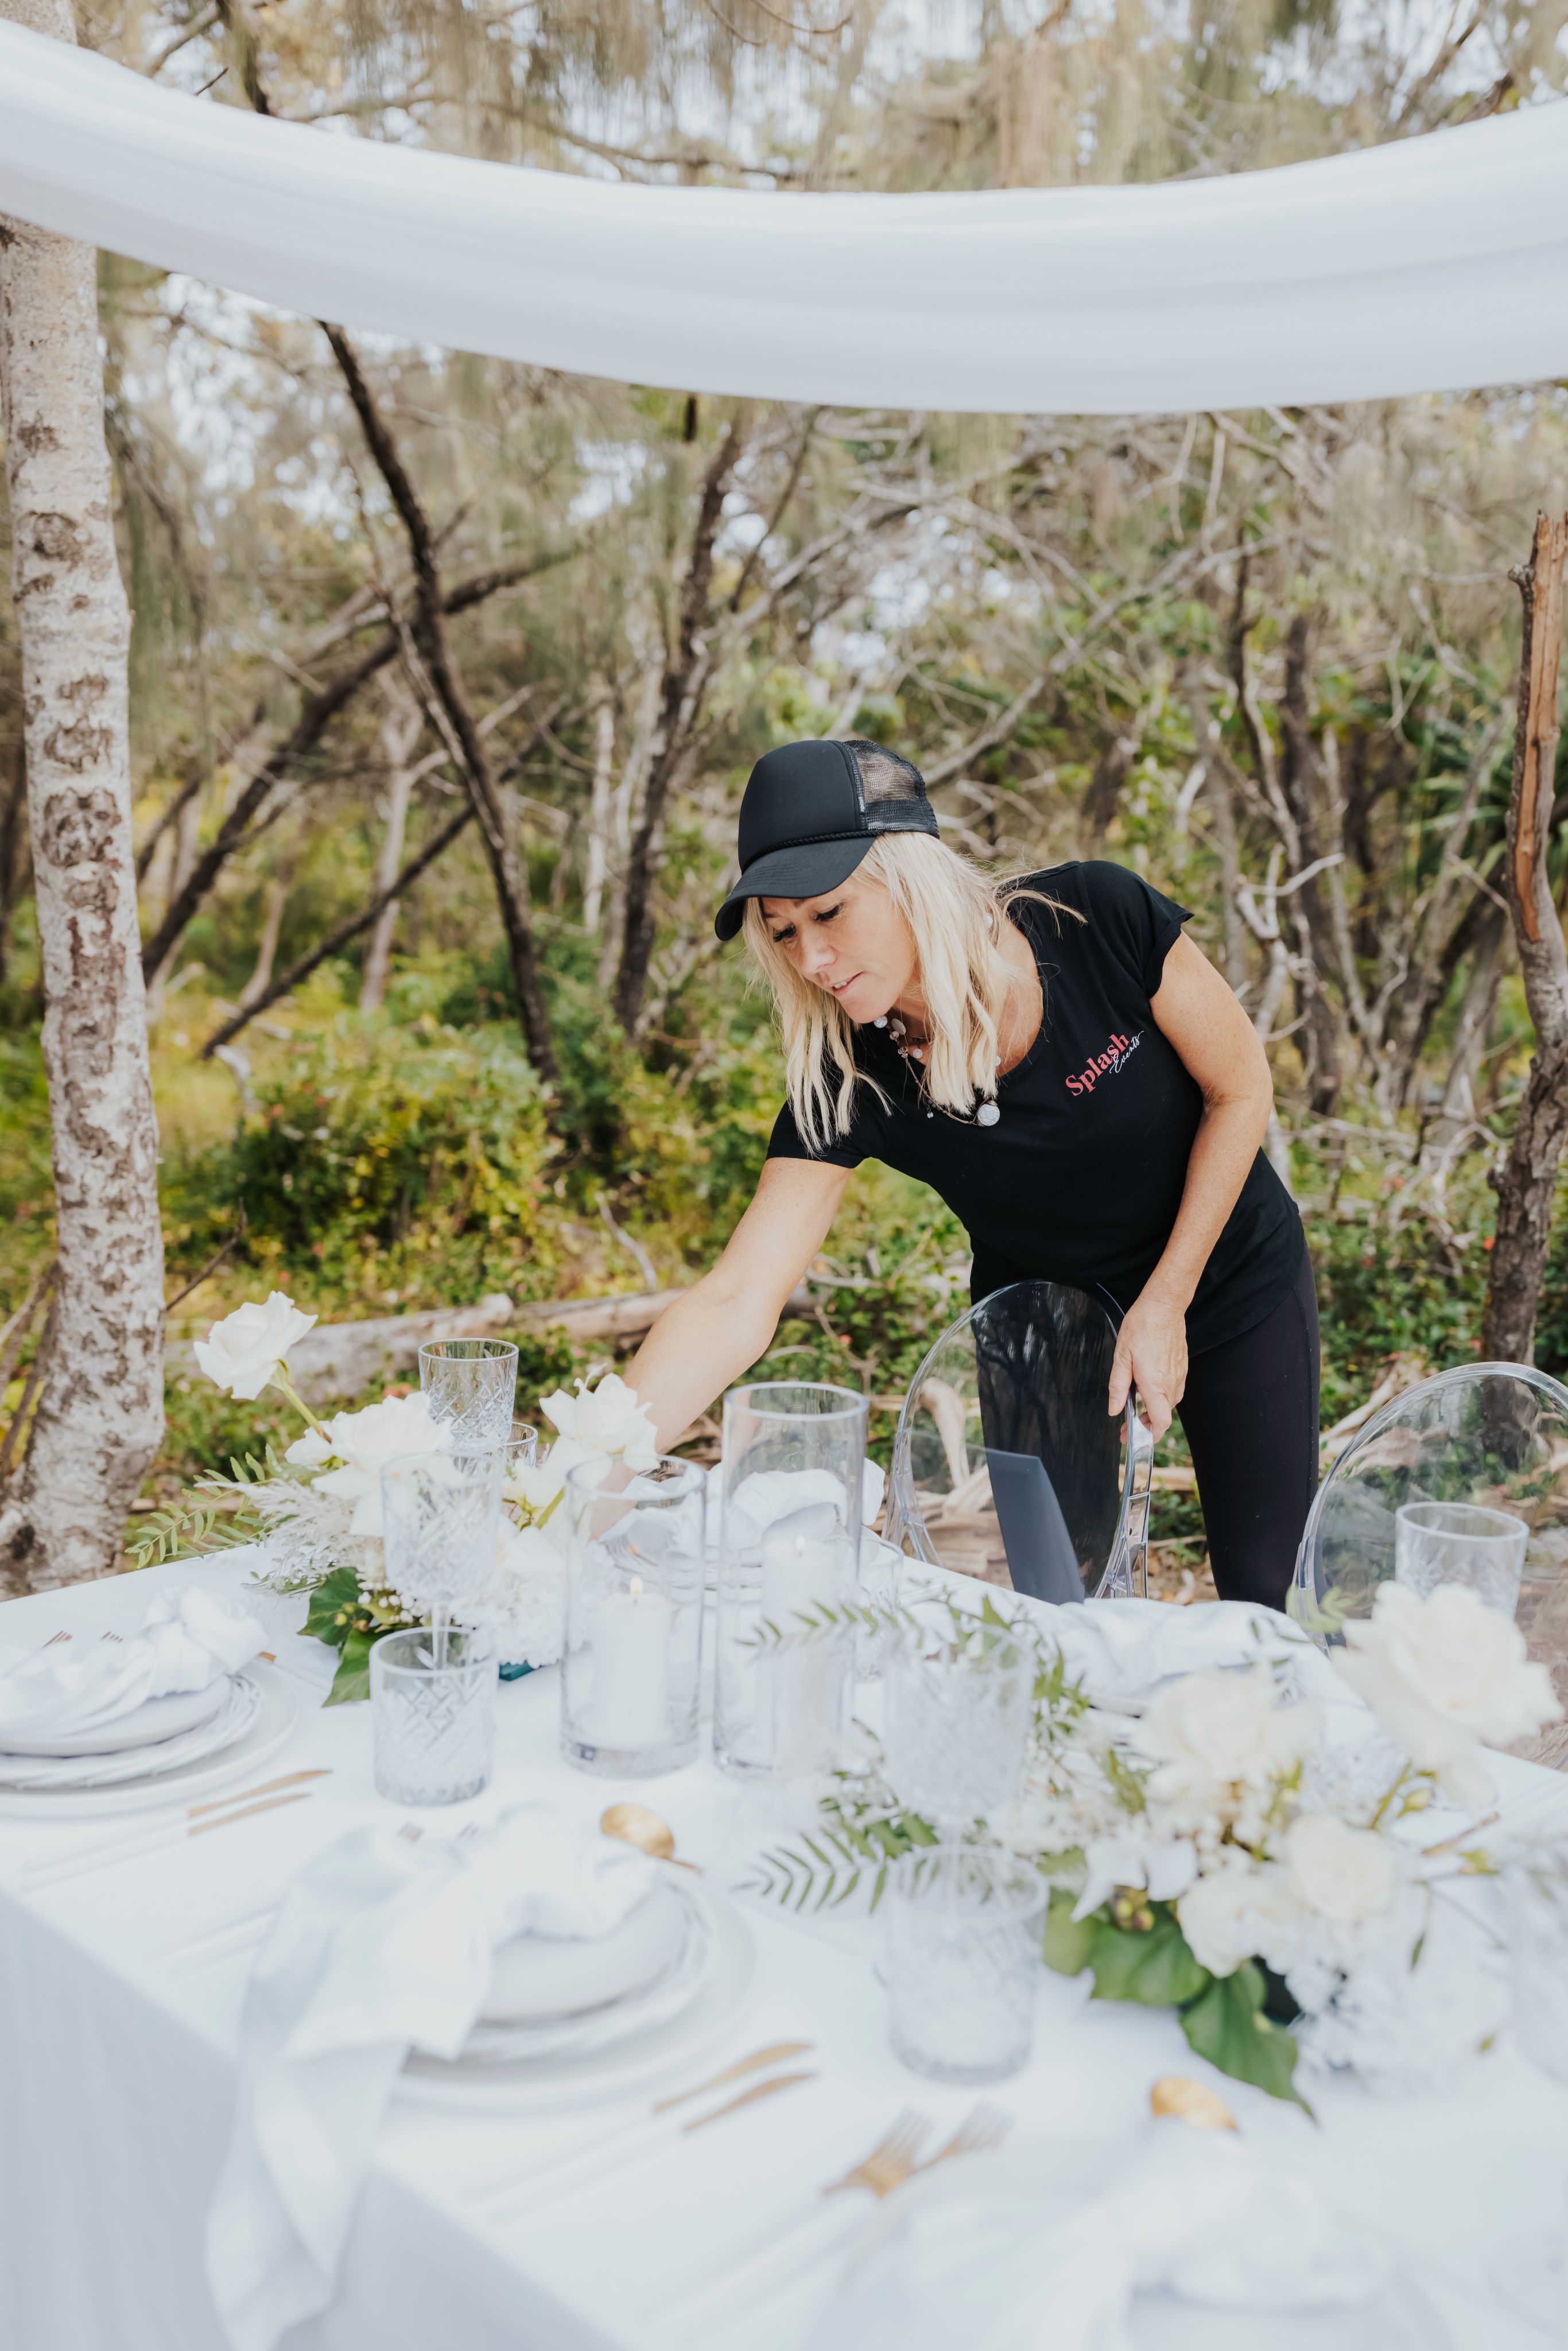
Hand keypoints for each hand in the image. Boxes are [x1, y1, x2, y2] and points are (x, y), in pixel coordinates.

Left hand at [1107, 1289, 1188, 1438]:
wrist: (1163, 1307)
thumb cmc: (1141, 1327)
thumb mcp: (1121, 1357)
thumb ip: (1117, 1387)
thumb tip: (1113, 1410)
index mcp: (1155, 1384)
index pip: (1161, 1422)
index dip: (1150, 1436)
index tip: (1134, 1439)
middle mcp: (1171, 1383)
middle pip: (1164, 1416)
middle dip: (1146, 1426)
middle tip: (1127, 1427)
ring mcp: (1179, 1375)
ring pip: (1169, 1404)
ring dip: (1154, 1411)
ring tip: (1136, 1410)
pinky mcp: (1182, 1367)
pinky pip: (1174, 1389)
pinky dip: (1161, 1397)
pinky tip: (1148, 1390)